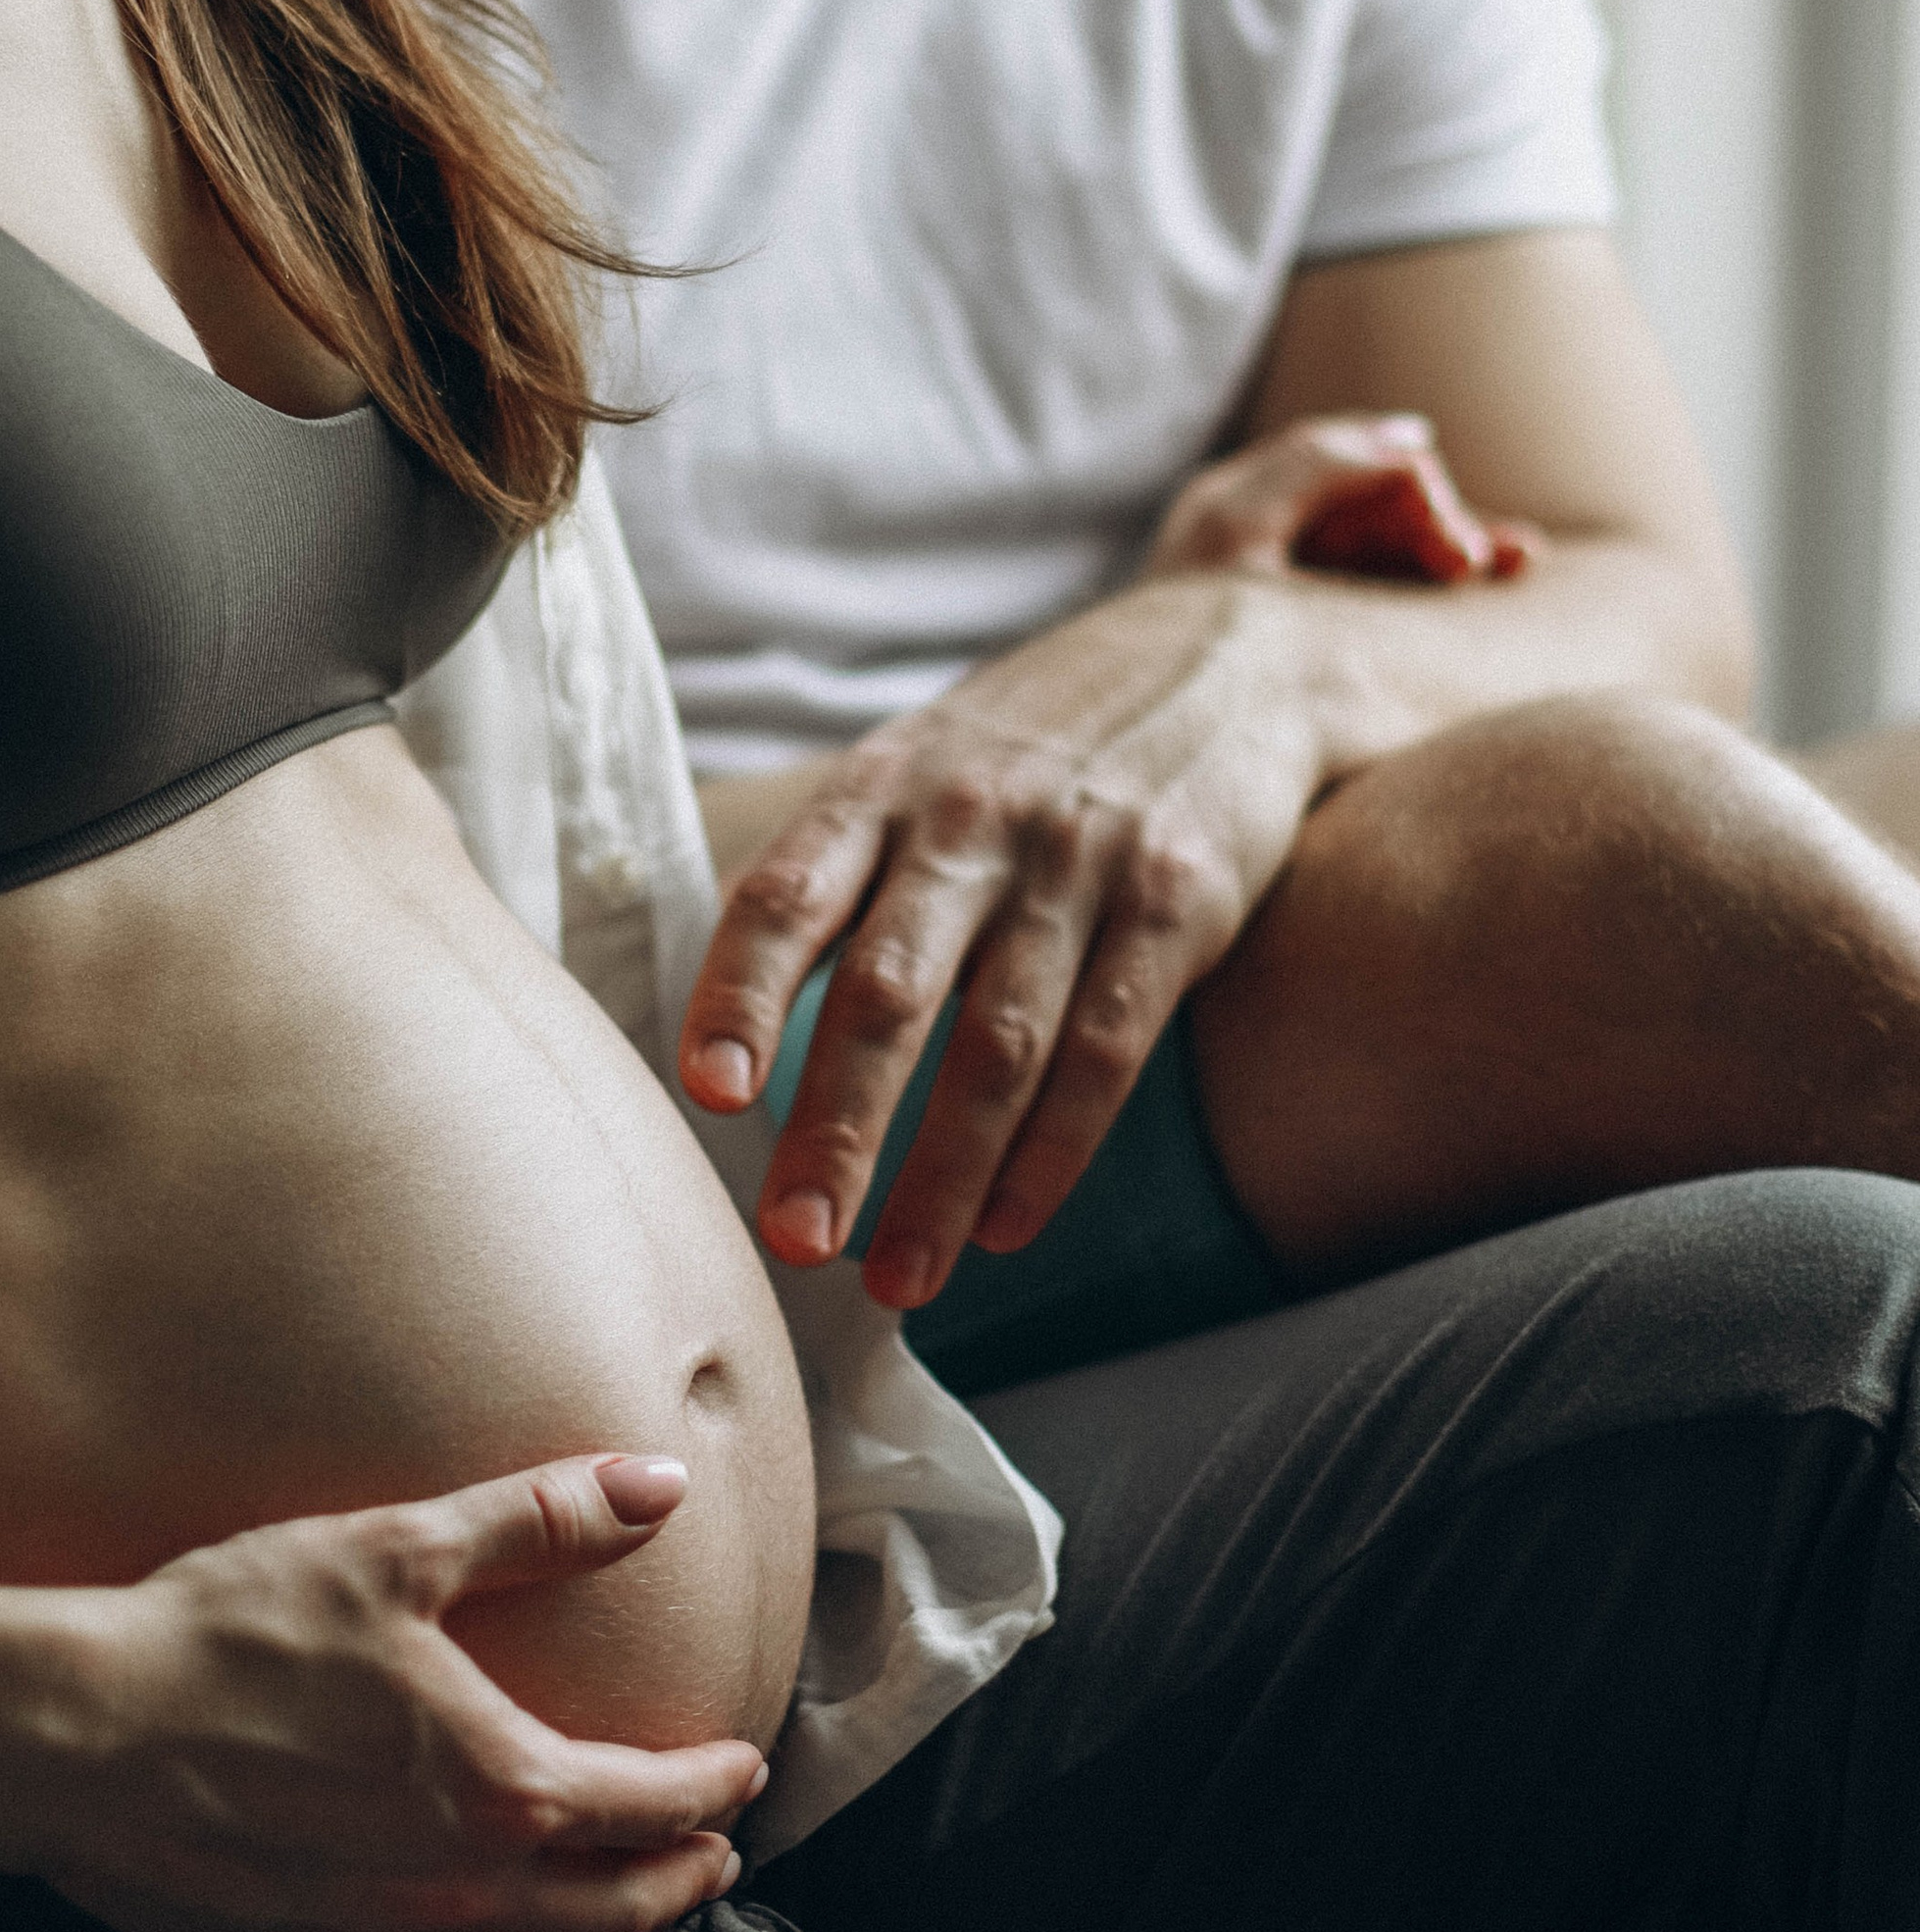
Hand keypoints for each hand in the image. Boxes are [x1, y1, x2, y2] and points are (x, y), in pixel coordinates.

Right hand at [34, 1450, 763, 1931]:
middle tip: (717, 1858)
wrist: (80, 1734)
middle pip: (611, 1909)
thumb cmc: (235, 1632)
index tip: (744, 1770)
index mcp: (498, 1780)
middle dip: (679, 1883)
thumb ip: (540, 1520)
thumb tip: (659, 1483)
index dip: (710, 1788)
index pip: (647, 1803)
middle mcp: (456, 1884)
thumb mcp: (397, 1550)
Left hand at [679, 416, 1525, 1311]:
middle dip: (837, 1125)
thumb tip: (719, 1015)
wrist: (1224, 653)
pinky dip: (1053, 1152)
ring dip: (941, 1175)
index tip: (706, 1092)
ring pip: (999, 1044)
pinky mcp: (1181, 900)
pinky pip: (1107, 1047)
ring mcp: (1082, 858)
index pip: (787, 893)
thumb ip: (831, 870)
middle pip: (889, 990)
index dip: (742, 993)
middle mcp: (972, 818)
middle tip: (792, 1239)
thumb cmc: (1030, 745)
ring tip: (895, 1278)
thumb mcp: (917, 764)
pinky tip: (1004, 1227)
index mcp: (882, 786)